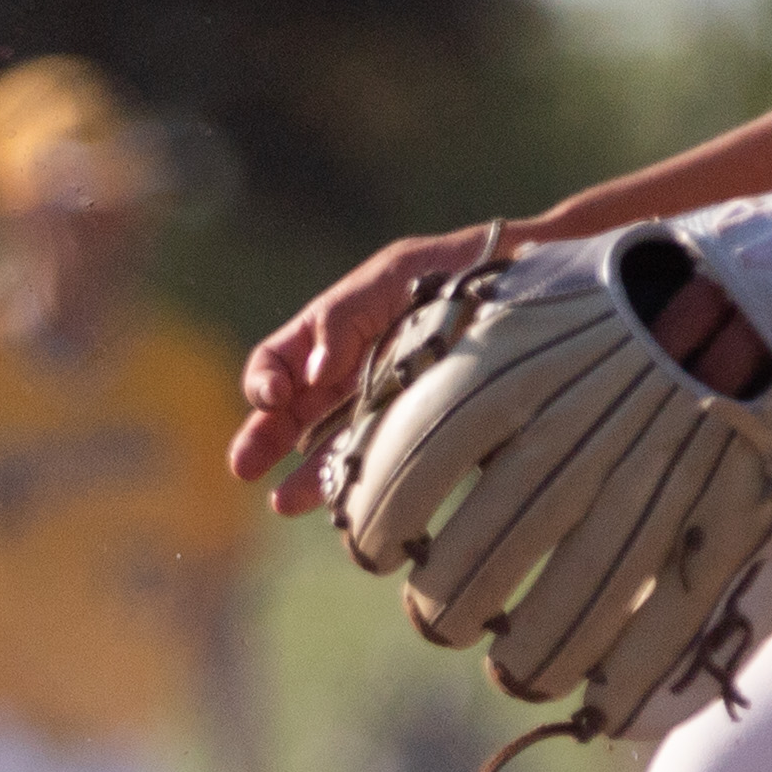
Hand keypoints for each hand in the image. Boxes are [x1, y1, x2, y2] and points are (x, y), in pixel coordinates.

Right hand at [228, 225, 509, 515]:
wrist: (528, 281)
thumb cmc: (456, 268)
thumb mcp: (394, 275)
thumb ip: (345, 317)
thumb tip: (315, 372)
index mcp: (329, 332)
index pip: (276, 362)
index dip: (264, 381)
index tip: (272, 397)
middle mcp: (345, 375)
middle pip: (289, 414)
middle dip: (262, 440)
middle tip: (243, 467)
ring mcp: (377, 407)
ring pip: (327, 447)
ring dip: (304, 476)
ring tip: (284, 503)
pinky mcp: (413, 430)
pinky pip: (376, 461)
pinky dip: (356, 483)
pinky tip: (343, 500)